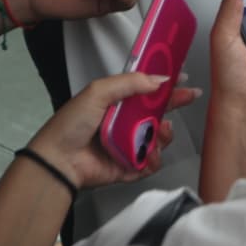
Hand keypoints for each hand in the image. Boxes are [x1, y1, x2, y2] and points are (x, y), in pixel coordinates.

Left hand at [27, 71, 199, 188]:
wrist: (58, 161)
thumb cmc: (71, 125)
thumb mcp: (98, 92)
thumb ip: (130, 82)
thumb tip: (159, 79)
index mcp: (118, 103)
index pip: (148, 91)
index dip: (166, 85)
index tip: (183, 79)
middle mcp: (126, 123)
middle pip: (160, 112)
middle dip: (174, 105)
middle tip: (187, 98)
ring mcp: (129, 145)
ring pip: (160, 138)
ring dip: (164, 134)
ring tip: (158, 132)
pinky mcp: (130, 166)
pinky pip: (152, 163)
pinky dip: (153, 159)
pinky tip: (148, 154)